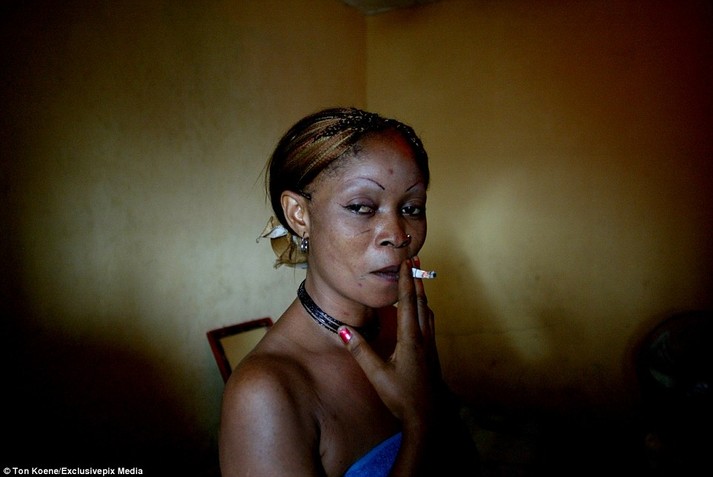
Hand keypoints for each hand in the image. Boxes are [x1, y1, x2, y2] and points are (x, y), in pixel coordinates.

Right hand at [338, 257, 440, 425]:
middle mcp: (423, 339)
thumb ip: (360, 349)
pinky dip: (425, 310)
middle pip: (422, 302)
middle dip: (417, 280)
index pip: (408, 302)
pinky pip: (429, 324)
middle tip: (416, 260)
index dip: (407, 280)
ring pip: (428, 312)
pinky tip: (422, 314)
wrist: (427, 417)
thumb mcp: (376, 373)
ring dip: (422, 294)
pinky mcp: (432, 355)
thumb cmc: (401, 396)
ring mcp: (430, 347)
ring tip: (418, 281)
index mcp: (410, 339)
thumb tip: (343, 328)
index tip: (407, 261)